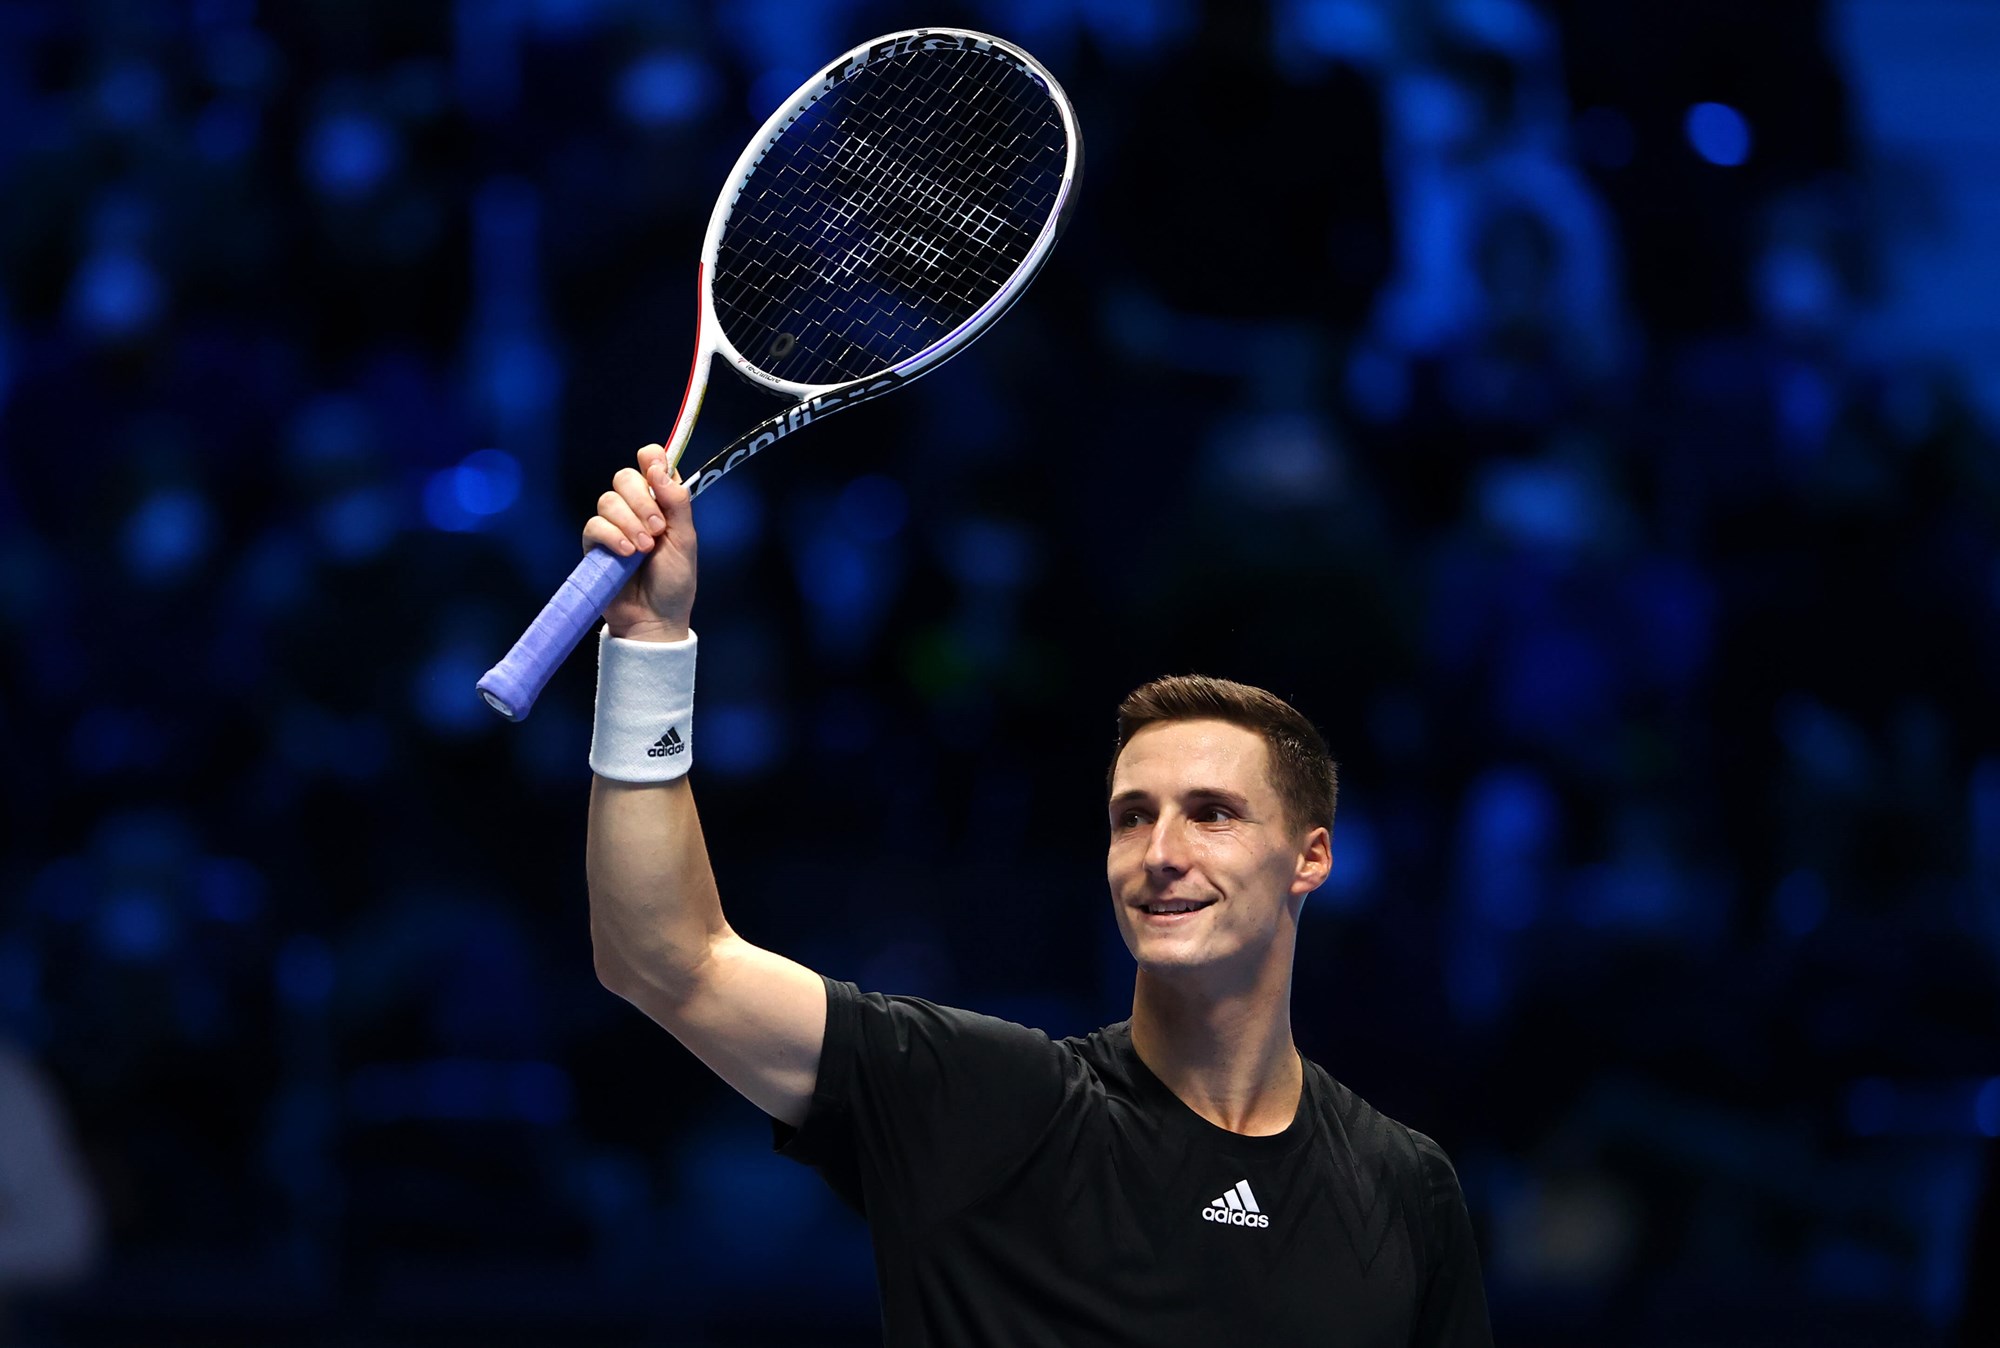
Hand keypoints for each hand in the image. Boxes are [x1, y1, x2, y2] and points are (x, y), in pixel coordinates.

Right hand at [582, 443, 696, 641]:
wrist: (655, 619)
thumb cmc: (673, 582)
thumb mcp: (685, 540)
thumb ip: (676, 503)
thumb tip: (658, 468)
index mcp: (661, 503)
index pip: (651, 464)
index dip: (651, 459)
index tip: (655, 469)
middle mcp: (636, 509)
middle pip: (625, 477)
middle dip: (642, 500)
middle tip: (658, 528)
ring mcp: (614, 526)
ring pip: (608, 500)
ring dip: (629, 522)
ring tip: (644, 549)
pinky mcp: (595, 545)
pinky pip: (594, 525)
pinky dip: (612, 536)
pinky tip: (626, 554)